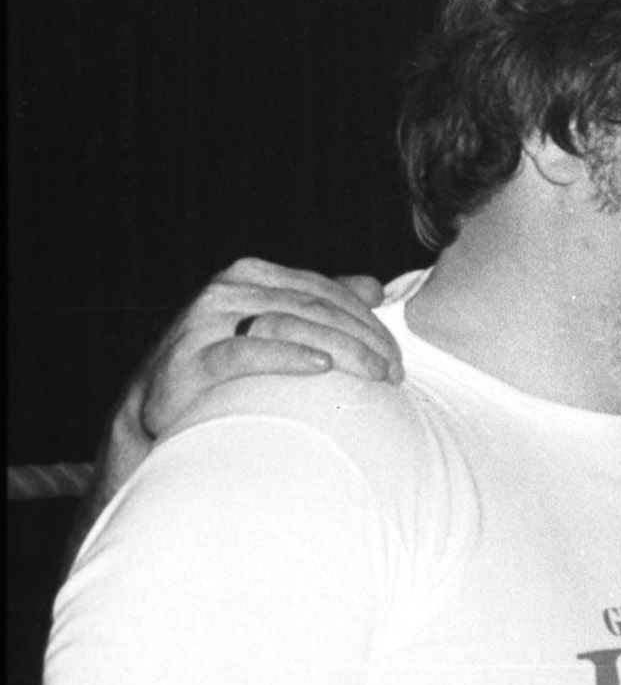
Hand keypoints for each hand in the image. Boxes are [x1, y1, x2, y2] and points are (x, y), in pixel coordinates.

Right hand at [89, 263, 397, 514]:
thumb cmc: (228, 368)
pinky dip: (290, 357)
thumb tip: (374, 287)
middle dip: (364, 339)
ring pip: (291, 325)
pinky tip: (323, 368)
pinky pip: (249, 352)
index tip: (398, 356)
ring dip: (343, 349)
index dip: (369, 321)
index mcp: (252, 275)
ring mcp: (206, 320)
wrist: (159, 409)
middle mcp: (228, 289)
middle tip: (395, 373)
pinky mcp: (191, 356)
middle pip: (315, 308)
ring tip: (375, 375)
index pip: (326, 291)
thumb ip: (321, 304)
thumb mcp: (275, 328)